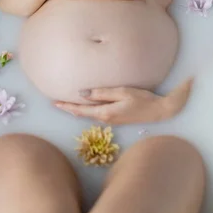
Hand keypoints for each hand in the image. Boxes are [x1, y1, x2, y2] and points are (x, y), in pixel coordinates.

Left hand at [52, 77, 193, 124]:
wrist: (159, 111)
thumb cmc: (142, 99)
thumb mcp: (122, 92)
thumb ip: (102, 93)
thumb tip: (83, 93)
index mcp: (105, 112)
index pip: (80, 109)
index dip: (67, 106)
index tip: (54, 103)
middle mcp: (105, 119)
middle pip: (82, 114)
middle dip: (68, 108)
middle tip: (54, 103)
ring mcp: (111, 120)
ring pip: (88, 115)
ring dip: (76, 109)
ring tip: (65, 104)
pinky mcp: (116, 118)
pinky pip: (96, 114)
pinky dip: (86, 110)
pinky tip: (84, 106)